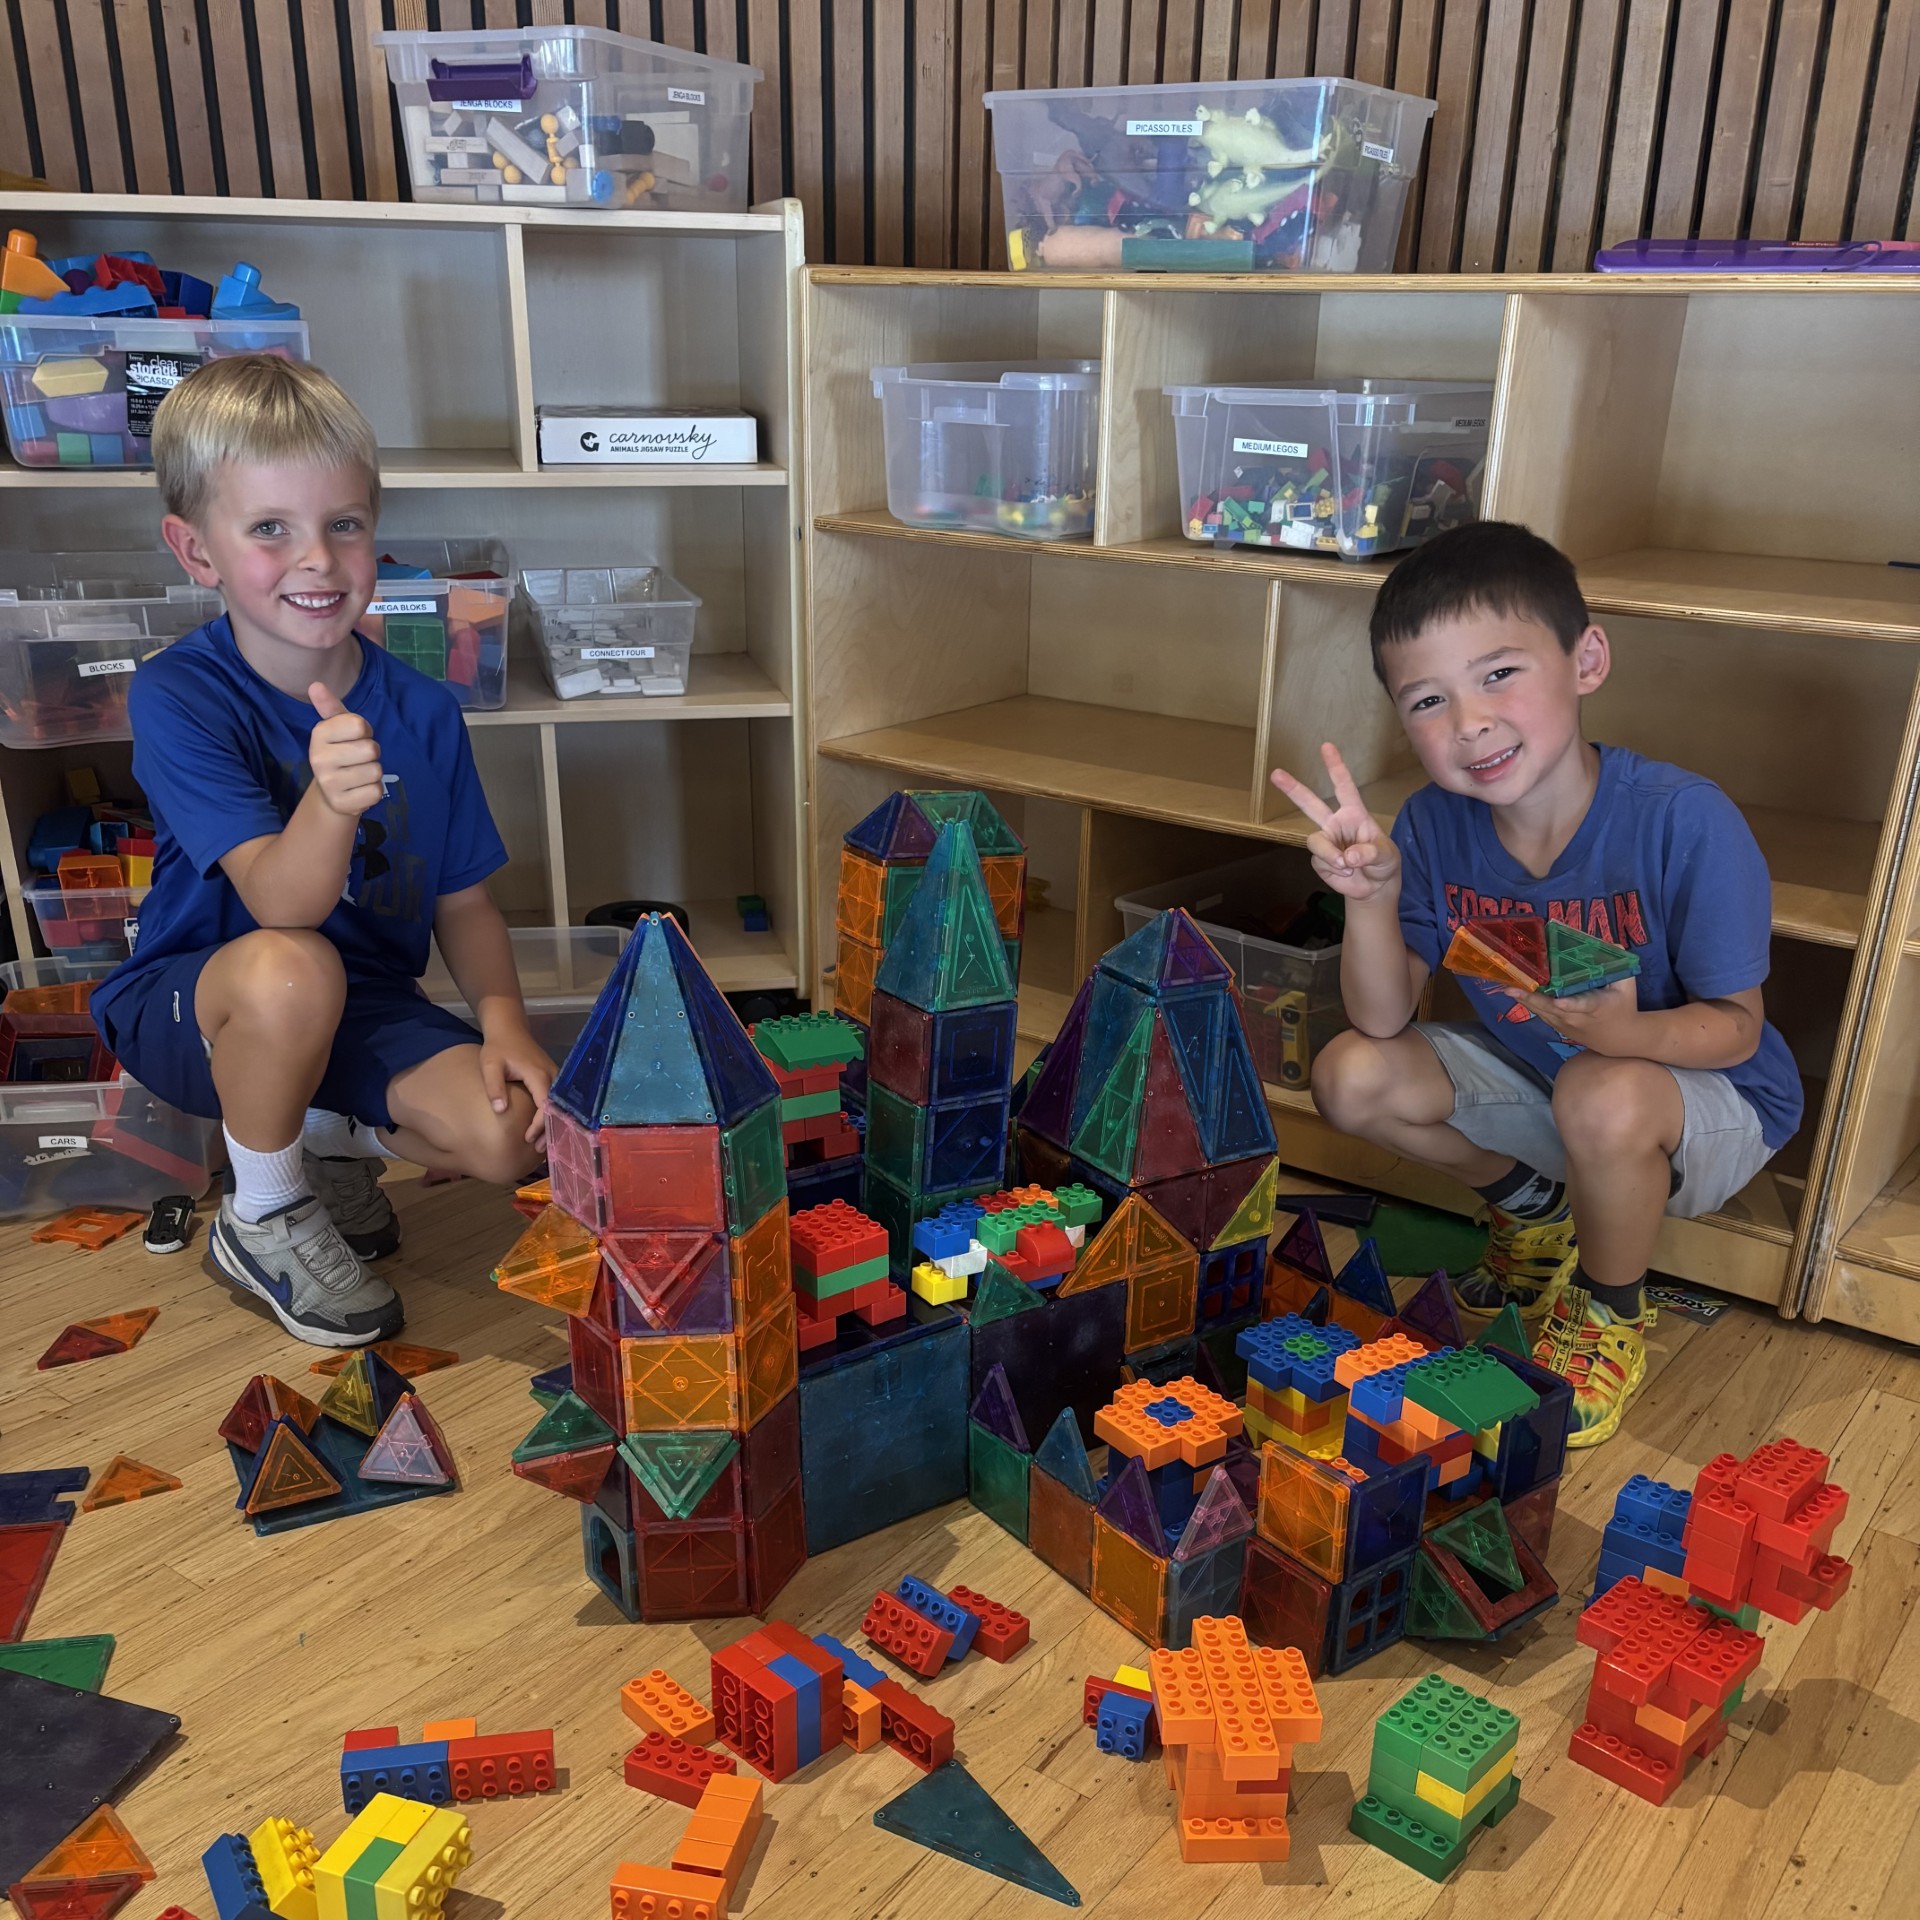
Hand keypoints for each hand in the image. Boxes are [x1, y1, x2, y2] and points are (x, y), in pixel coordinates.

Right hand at [307, 683, 384, 818]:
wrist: (331, 793)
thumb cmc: (340, 752)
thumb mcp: (337, 728)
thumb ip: (331, 707)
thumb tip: (315, 685)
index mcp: (318, 734)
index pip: (359, 725)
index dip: (365, 731)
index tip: (355, 737)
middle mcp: (319, 758)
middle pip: (371, 749)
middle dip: (371, 753)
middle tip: (358, 758)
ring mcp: (329, 783)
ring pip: (376, 771)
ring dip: (373, 772)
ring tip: (358, 774)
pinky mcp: (343, 803)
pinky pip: (376, 792)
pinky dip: (374, 790)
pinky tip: (359, 789)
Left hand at [482, 1019, 555, 1146]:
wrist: (509, 1028)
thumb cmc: (498, 1047)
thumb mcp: (490, 1065)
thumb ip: (495, 1087)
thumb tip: (500, 1111)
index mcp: (539, 1075)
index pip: (546, 1105)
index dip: (539, 1124)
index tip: (527, 1138)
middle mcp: (553, 1076)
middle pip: (558, 1108)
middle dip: (550, 1130)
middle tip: (539, 1150)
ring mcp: (556, 1076)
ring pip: (560, 1105)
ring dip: (553, 1124)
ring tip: (542, 1144)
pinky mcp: (553, 1078)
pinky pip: (557, 1100)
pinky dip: (552, 1115)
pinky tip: (544, 1128)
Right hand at [1270, 743, 1400, 901]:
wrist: (1376, 887)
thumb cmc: (1384, 863)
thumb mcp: (1386, 856)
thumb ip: (1370, 853)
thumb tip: (1346, 857)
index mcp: (1354, 814)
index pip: (1344, 787)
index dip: (1335, 767)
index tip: (1326, 746)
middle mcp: (1335, 824)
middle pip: (1310, 804)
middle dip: (1293, 789)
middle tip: (1275, 773)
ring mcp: (1326, 842)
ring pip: (1316, 842)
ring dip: (1329, 854)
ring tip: (1347, 867)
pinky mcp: (1320, 861)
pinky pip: (1320, 862)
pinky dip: (1334, 870)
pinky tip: (1346, 873)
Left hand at [1504, 975, 1641, 1054]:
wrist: (1619, 1038)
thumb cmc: (1623, 1006)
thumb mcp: (1627, 986)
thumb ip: (1619, 966)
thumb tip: (1612, 944)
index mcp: (1596, 1006)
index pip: (1583, 1005)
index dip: (1571, 1004)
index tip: (1559, 1002)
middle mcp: (1577, 1017)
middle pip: (1552, 1008)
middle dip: (1531, 998)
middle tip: (1511, 988)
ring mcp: (1565, 1024)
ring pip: (1542, 1011)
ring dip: (1524, 999)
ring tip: (1507, 986)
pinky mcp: (1558, 1026)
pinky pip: (1540, 1013)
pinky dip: (1527, 1002)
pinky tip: (1514, 992)